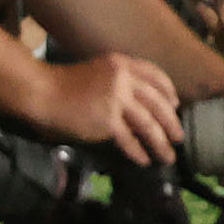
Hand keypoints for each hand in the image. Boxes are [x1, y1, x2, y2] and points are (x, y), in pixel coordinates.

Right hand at [31, 54, 182, 164]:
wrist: (44, 92)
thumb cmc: (67, 84)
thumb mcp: (100, 71)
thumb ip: (122, 80)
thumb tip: (143, 101)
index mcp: (124, 64)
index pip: (156, 76)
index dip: (168, 92)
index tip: (175, 105)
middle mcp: (124, 80)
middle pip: (157, 102)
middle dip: (171, 122)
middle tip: (179, 137)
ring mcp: (116, 100)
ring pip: (147, 123)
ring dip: (160, 142)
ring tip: (168, 156)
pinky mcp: (106, 120)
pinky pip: (128, 138)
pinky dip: (138, 151)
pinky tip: (144, 160)